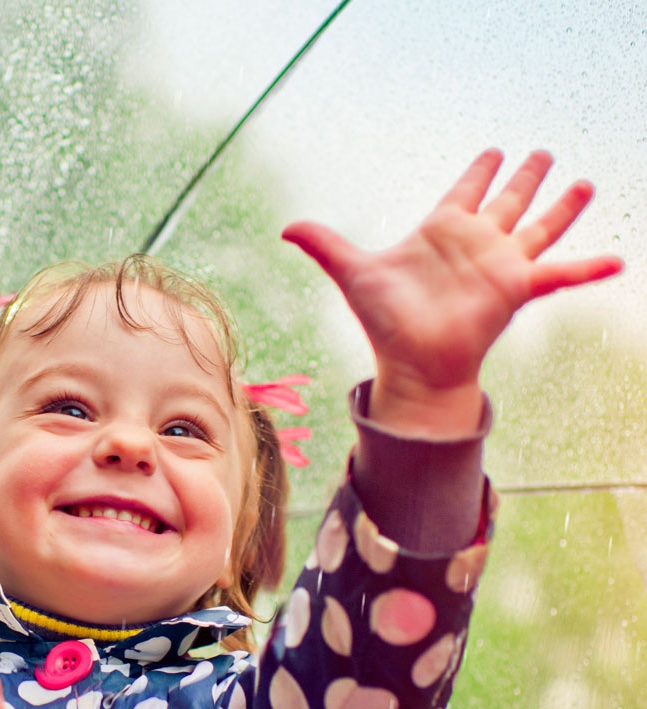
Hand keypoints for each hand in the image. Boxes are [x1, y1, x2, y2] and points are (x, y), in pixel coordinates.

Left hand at [282, 149, 622, 434]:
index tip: (491, 153)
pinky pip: (560, 274)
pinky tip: (616, 260)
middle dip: (524, 178)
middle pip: (507, 202)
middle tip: (540, 153)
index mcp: (440, 233)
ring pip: (538, 226)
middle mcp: (474, 245)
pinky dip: (588, 268)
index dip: (478, 172)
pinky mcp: (517, 287)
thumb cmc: (385, 322)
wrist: (412, 363)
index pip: (463, 192)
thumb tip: (286, 227)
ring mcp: (499, 265)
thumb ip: (326, 245)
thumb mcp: (354, 273)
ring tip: (583, 184)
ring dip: (561, 208)